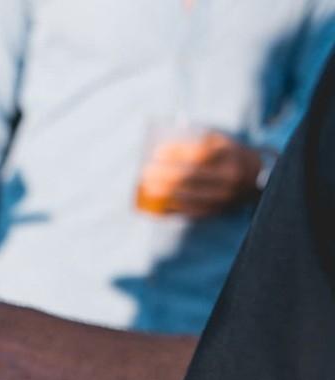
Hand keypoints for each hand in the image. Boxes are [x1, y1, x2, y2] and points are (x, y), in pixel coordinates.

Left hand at [138, 132, 263, 217]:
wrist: (259, 178)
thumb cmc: (231, 156)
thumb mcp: (222, 143)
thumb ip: (199, 142)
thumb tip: (164, 146)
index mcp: (230, 157)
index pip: (198, 154)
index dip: (175, 154)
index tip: (157, 152)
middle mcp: (229, 177)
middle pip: (190, 176)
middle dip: (164, 175)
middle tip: (146, 172)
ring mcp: (225, 196)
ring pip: (189, 196)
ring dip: (164, 193)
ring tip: (147, 188)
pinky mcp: (218, 210)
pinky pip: (192, 212)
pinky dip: (173, 209)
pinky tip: (157, 206)